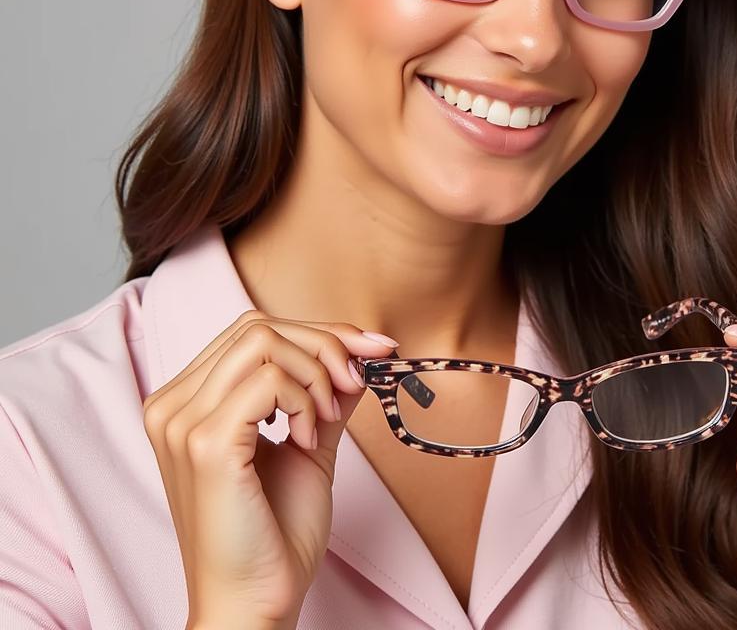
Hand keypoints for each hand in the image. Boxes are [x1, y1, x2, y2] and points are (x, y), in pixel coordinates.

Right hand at [143, 309, 397, 628]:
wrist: (254, 602)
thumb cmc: (273, 534)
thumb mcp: (308, 444)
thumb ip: (325, 395)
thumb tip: (360, 351)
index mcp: (186, 403)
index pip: (252, 331)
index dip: (317, 332)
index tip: (371, 348)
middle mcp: (172, 406)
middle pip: (258, 326)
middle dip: (324, 345)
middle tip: (356, 381)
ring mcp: (183, 423)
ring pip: (264, 341)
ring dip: (315, 373)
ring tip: (323, 424)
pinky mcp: (206, 444)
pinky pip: (269, 379)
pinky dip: (304, 400)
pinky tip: (308, 440)